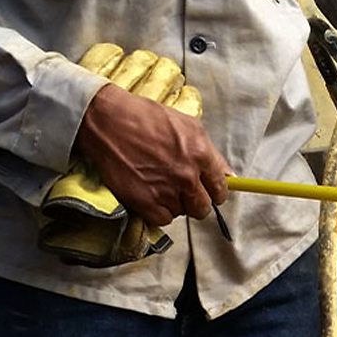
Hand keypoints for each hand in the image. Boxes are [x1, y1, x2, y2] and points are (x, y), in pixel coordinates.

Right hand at [75, 83, 230, 226]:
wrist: (107, 121)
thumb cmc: (145, 117)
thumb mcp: (187, 125)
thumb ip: (210, 153)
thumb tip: (229, 176)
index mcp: (200, 154)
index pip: (221, 189)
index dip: (215, 191)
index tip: (209, 191)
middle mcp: (186, 175)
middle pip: (204, 207)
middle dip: (197, 201)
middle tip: (185, 191)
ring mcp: (165, 191)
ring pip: (183, 213)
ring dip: (175, 204)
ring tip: (162, 186)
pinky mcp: (144, 202)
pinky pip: (163, 219)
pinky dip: (158, 212)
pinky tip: (151, 195)